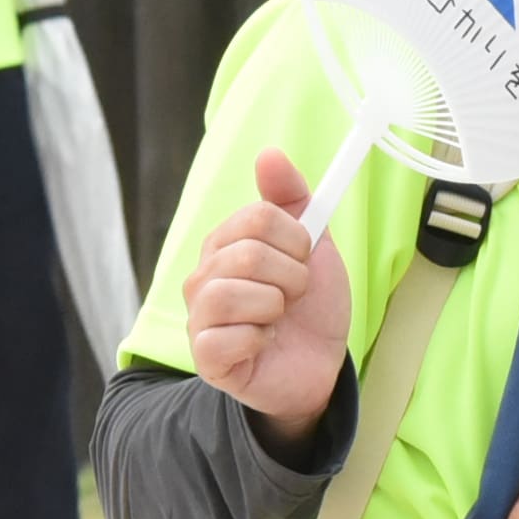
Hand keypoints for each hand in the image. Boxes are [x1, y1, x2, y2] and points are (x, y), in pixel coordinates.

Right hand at [182, 145, 353, 443]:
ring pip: (232, 293)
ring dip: (274, 307)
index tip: (303, 261)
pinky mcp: (206, 357)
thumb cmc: (310, 306)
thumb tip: (269, 154)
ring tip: (279, 318)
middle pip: (247, 253)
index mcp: (225, 245)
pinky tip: (264, 343)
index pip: (258, 218)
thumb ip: (293, 199)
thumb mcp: (313, 247)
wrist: (319, 363)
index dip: (296, 241)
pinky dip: (259, 340)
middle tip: (294, 295)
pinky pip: (227, 337)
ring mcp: (199, 317)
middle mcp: (202, 277)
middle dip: (291, 277)